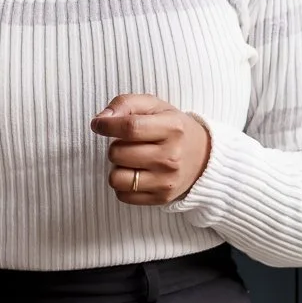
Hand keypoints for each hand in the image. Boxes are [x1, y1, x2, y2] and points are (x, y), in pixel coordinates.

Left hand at [91, 93, 211, 204]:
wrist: (203, 156)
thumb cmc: (171, 127)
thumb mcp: (154, 106)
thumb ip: (126, 104)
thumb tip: (101, 117)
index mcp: (172, 128)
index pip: (129, 128)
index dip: (106, 125)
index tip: (98, 124)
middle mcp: (171, 156)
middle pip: (118, 153)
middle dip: (114, 146)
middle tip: (127, 144)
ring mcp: (166, 180)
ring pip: (116, 178)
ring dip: (117, 167)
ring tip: (131, 160)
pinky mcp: (161, 198)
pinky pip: (122, 195)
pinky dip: (123, 184)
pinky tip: (135, 173)